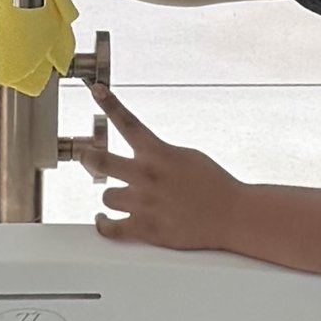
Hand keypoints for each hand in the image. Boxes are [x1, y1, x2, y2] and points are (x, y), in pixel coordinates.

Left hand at [91, 85, 246, 251]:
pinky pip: (110, 228)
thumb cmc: (215, 186)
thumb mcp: (188, 157)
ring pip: (106, 196)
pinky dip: (104, 224)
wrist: (233, 215)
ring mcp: (143, 203)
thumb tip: (143, 152)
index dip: (109, 103)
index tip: (96, 91)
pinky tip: (104, 219)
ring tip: (123, 198)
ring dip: (112, 196)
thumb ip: (160, 153)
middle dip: (88, 157)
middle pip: (98, 161)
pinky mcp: (146, 229)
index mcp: (159, 153)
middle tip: (87, 156)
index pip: (128, 122)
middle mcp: (146, 176)